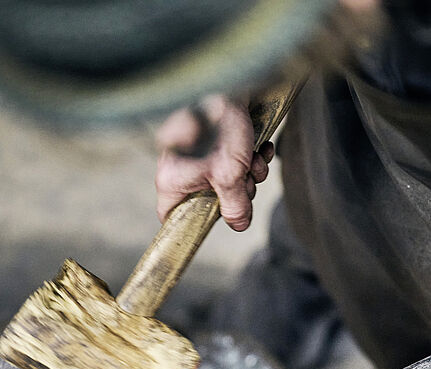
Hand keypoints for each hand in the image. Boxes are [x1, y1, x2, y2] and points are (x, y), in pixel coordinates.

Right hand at [155, 95, 275, 231]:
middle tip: (247, 181)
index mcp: (172, 179)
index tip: (213, 221)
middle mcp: (181, 167)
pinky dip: (251, 158)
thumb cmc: (220, 124)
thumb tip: (239, 224)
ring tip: (254, 158)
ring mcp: (199, 154)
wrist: (233, 80)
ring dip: (249, 174)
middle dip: (236, 193)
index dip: (190, 224)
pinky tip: (260, 147)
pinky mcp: (217, 141)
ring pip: (228, 180)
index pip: (170, 215)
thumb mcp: (230, 174)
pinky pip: (235, 161)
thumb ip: (235, 205)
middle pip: (210, 199)